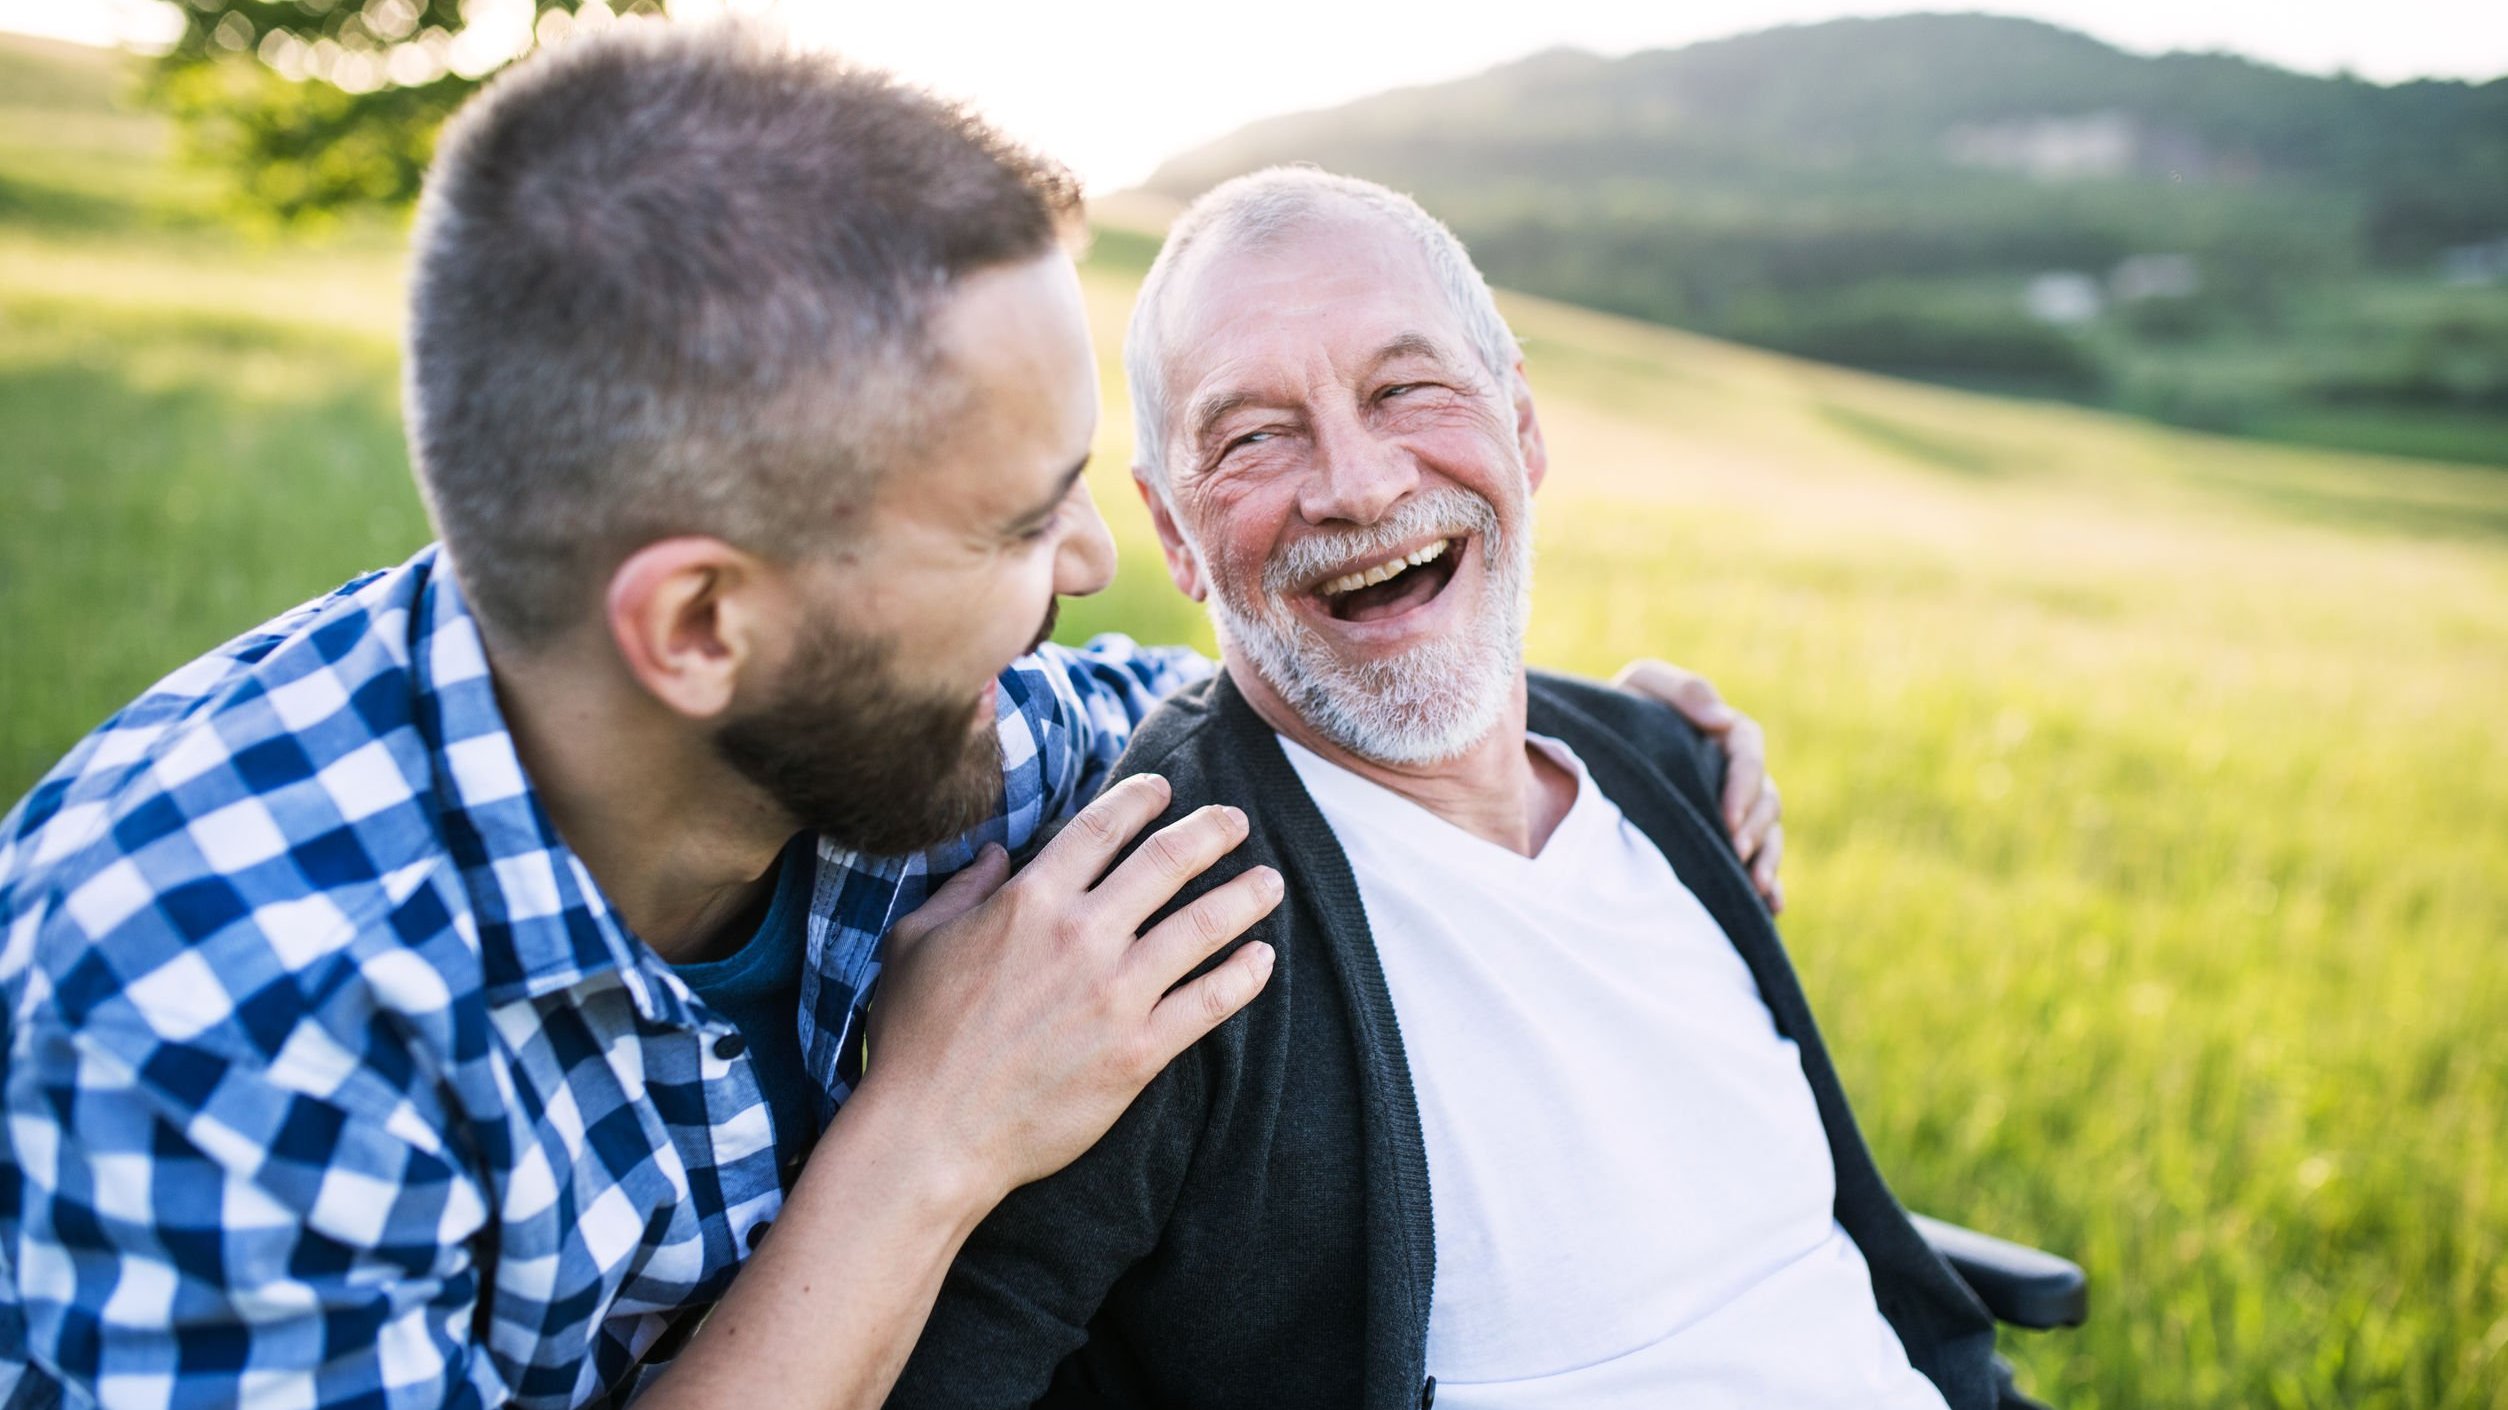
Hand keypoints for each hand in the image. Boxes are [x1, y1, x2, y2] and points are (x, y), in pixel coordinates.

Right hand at [857, 774, 1280, 1201]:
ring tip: (1270, 882)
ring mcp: (1115, 994)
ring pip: (1202, 925)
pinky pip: (1209, 1003)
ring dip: (1245, 896)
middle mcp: (1081, 936)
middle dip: (1211, 832)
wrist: (930, 1133)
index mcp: (1029, 901)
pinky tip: (1263, 959)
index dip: (1140, 799)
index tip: (1164, 789)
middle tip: (1237, 822)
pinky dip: (1244, 976)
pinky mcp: (1138, 1052)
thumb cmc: (912, 1039)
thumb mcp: (914, 942)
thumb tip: (997, 854)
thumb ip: (960, 889)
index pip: (1102, 828)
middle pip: (1167, 861)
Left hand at [1613, 659, 1784, 913]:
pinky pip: (1757, 865)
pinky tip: (1769, 907)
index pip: (1749, 752)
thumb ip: (1684, 691)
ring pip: (1768, 835)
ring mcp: (1732, 811)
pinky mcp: (1723, 842)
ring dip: (1767, 861)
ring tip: (1755, 887)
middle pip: (1765, 800)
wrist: (1588, 747)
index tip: (1728, 817)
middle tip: (1735, 854)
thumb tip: (1723, 720)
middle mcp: (1733, 775)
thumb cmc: (1619, 712)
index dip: (1744, 785)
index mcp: (1721, 735)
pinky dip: (1769, 886)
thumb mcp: (1643, 686)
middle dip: (1756, 830)